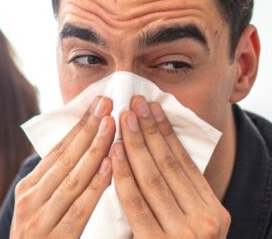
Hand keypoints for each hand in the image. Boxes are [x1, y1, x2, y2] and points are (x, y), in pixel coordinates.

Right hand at [11, 97, 114, 237]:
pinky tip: (112, 165)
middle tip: (108, 103)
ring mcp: (40, 219)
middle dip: (89, 129)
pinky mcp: (54, 238)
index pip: (57, 151)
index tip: (97, 104)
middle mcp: (29, 200)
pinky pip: (80, 207)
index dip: (79, 126)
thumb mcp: (40, 208)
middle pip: (65, 158)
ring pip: (72, 177)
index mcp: (28, 189)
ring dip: (95, 149)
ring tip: (113, 125)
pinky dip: (97, 184)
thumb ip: (56, 184)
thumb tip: (81, 150)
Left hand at [112, 96, 230, 237]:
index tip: (152, 107)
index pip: (185, 164)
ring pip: (152, 179)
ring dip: (134, 145)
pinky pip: (135, 202)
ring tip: (121, 118)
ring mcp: (183, 234)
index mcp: (214, 212)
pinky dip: (122, 174)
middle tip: (133, 102)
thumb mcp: (184, 223)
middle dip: (148, 131)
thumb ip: (174, 196)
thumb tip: (154, 150)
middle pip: (169, 166)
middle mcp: (205, 222)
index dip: (166, 134)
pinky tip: (112, 153)